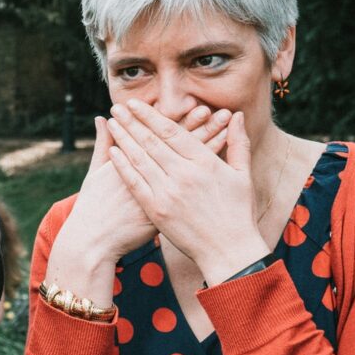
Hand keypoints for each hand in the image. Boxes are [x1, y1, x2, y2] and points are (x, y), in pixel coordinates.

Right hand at [49, 105, 231, 277]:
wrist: (96, 239)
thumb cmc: (94, 204)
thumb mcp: (96, 171)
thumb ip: (103, 143)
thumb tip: (102, 118)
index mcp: (136, 161)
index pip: (164, 137)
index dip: (183, 122)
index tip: (200, 108)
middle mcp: (154, 177)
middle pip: (182, 149)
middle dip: (202, 130)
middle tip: (220, 113)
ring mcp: (164, 195)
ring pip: (190, 167)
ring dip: (209, 147)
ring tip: (225, 130)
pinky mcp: (168, 211)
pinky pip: (192, 189)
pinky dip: (205, 177)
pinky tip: (218, 164)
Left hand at [106, 100, 268, 282]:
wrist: (228, 251)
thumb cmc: (239, 212)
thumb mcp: (243, 175)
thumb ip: (238, 143)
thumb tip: (237, 115)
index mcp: (205, 163)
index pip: (172, 132)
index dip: (151, 116)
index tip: (136, 104)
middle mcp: (184, 175)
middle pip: (151, 141)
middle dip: (132, 122)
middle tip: (117, 107)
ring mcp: (169, 193)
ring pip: (140, 159)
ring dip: (123, 139)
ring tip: (112, 123)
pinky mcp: (157, 210)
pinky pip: (136, 183)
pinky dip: (123, 166)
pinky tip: (113, 152)